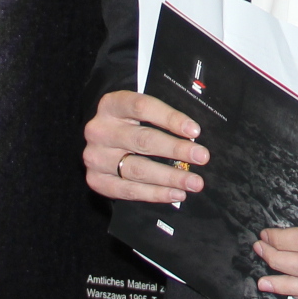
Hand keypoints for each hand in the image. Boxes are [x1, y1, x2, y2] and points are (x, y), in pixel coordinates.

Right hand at [83, 90, 205, 202]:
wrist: (101, 140)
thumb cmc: (128, 123)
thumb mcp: (138, 111)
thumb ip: (160, 117)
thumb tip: (194, 133)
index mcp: (111, 105)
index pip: (142, 107)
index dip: (170, 118)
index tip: (194, 130)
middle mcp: (100, 130)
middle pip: (143, 140)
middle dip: (176, 149)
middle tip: (202, 157)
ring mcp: (95, 157)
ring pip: (138, 169)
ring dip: (171, 177)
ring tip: (194, 182)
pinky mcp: (96, 180)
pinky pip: (130, 190)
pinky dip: (156, 193)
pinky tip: (176, 193)